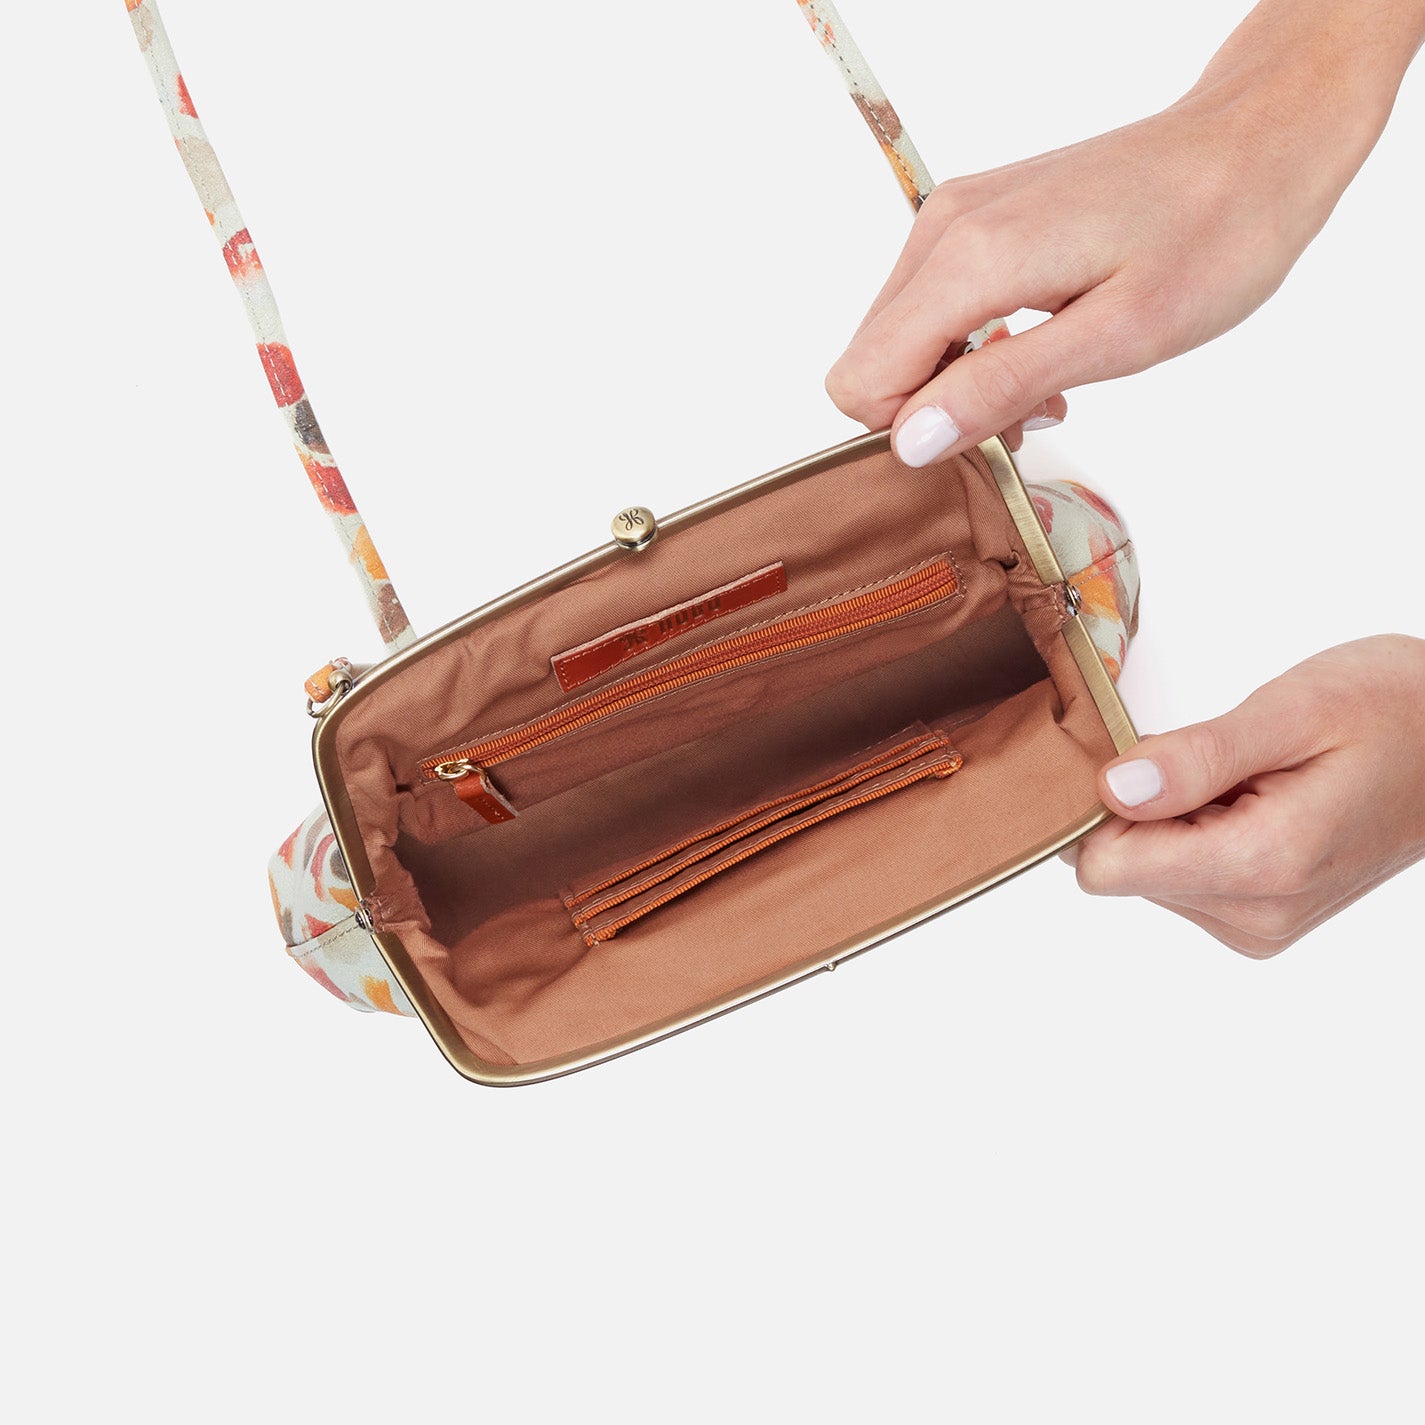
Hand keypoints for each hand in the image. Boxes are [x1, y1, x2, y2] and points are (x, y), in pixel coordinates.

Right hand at [825, 0, 1417, 465]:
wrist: (1256, 143)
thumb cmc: (1212, 234)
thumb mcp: (1117, 336)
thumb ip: (1001, 387)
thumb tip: (911, 440)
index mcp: (969, 260)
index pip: (861, 380)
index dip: (913, 431)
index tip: (990, 435)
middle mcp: (945, 229)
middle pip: (871, 361)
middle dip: (936, 409)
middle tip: (1028, 414)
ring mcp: (957, 217)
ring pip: (899, 338)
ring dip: (958, 381)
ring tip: (1046, 384)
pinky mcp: (977, 217)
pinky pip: (932, 306)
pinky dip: (972, 345)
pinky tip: (1038, 349)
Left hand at [1065, 637, 1424, 956]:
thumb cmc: (1394, 711)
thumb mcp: (1292, 710)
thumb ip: (1197, 757)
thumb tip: (1114, 789)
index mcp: (1263, 864)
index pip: (1107, 867)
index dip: (1106, 803)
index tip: (1147, 753)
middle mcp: (1257, 914)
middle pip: (1123, 868)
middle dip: (1144, 805)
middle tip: (1213, 756)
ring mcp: (1259, 923)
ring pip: (1147, 871)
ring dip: (1172, 815)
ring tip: (1244, 774)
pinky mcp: (1258, 917)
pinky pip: (1181, 873)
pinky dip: (1194, 828)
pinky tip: (1248, 795)